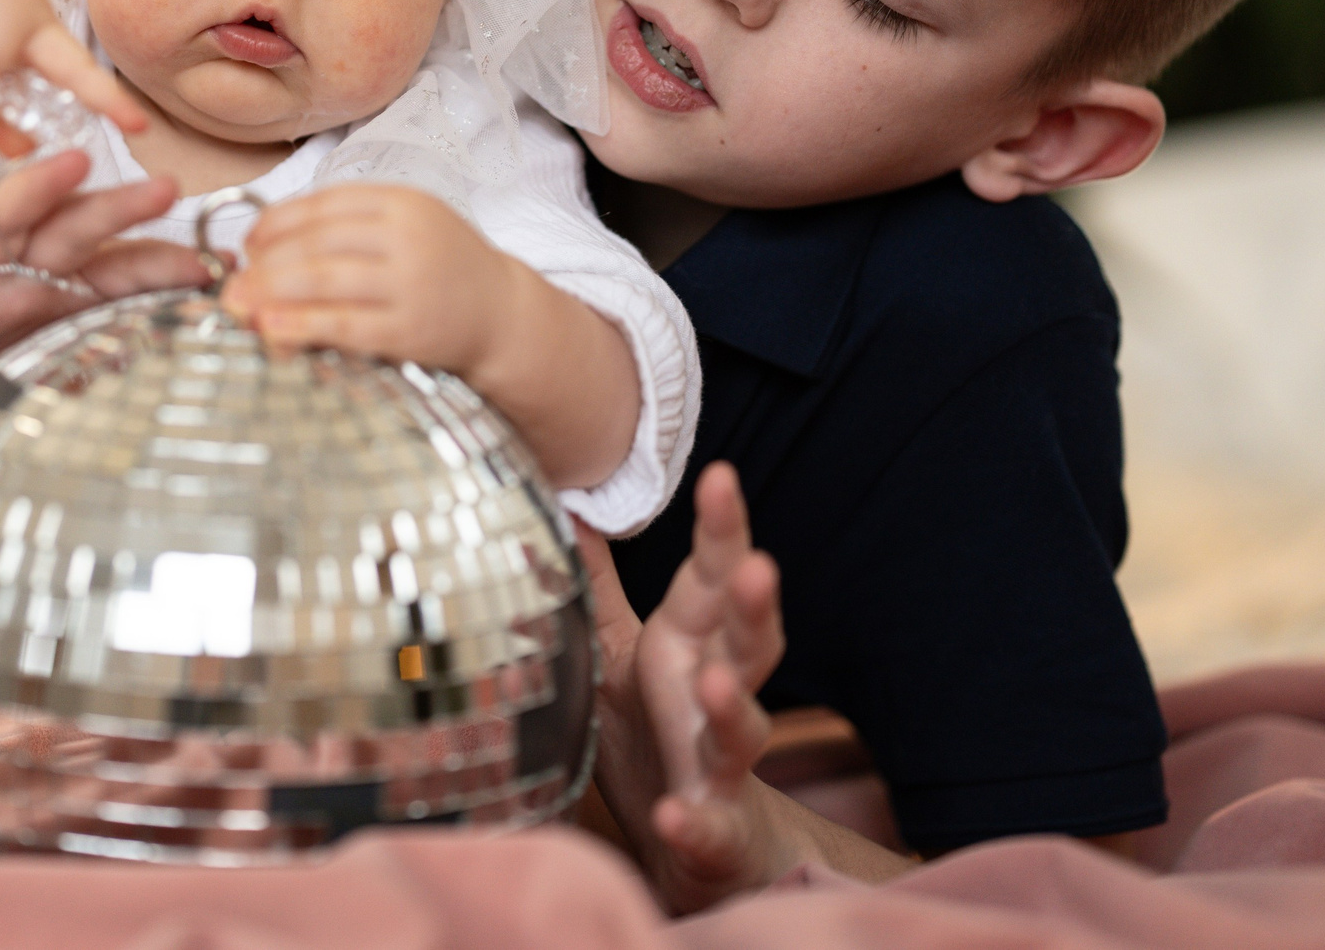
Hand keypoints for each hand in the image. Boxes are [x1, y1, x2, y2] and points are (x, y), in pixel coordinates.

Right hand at [0, 151, 207, 467]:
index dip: (158, 261)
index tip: (212, 262)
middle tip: (166, 187)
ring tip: (72, 163)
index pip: (111, 265)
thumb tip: (188, 341)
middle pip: (65, 229)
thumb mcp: (51, 370)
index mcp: (50, 292)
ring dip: (33, 192)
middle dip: (114, 206)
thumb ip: (108, 350)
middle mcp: (9, 277)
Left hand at [220, 184, 639, 488]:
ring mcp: (411, 282)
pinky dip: (302, 325)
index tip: (249, 242)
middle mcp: (407, 235)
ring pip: (325, 280)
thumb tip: (263, 242)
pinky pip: (345, 325)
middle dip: (265, 263)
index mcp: (402, 201)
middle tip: (230, 283)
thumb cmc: (442, 271)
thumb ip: (348, 228)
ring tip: (238, 305)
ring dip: (271, 292)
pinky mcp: (412, 329)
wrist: (504, 316)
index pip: (323, 205)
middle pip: (317, 242)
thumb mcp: (406, 228)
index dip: (276, 222)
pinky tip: (272, 329)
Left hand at [584, 463, 801, 915]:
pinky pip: (708, 828)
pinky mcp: (715, 833)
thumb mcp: (622, 652)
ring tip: (714, 679)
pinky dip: (696, 823)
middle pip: (750, 644)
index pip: (714, 579)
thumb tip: (570, 508)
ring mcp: (722, 767)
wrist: (705, 849)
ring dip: (733, 706)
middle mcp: (717, 697)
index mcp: (692, 645)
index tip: (720, 475)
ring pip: (743, 731)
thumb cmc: (661, 734)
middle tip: (754, 566)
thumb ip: (599, 585)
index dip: (723, 530)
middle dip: (754, 606)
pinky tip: (677, 816)